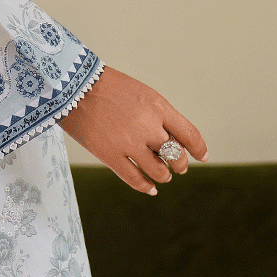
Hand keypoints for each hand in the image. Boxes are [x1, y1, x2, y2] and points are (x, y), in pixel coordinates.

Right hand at [58, 65, 207, 195]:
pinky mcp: (110, 155)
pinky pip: (135, 179)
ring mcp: (129, 143)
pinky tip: (151, 189)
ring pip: (158, 170)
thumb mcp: (141, 94)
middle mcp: (148, 126)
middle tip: (178, 167)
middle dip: (179, 164)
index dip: (198, 149)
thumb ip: (158, 115)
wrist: (74, 87)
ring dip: (164, 176)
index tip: (202, 157)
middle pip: (175, 155)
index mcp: (158, 107)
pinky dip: (146, 186)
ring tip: (162, 176)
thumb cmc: (108, 88)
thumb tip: (171, 140)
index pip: (189, 134)